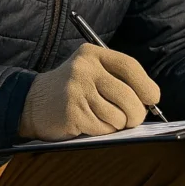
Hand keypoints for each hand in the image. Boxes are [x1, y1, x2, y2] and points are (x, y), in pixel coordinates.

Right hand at [19, 43, 160, 140]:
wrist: (31, 103)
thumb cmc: (72, 91)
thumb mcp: (91, 73)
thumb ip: (117, 79)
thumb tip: (150, 101)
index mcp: (92, 54)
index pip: (129, 66)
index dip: (146, 85)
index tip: (153, 99)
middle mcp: (84, 69)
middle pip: (128, 96)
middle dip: (136, 114)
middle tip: (132, 119)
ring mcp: (76, 90)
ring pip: (118, 116)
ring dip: (117, 124)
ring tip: (104, 119)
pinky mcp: (72, 113)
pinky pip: (103, 128)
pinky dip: (103, 131)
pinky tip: (90, 124)